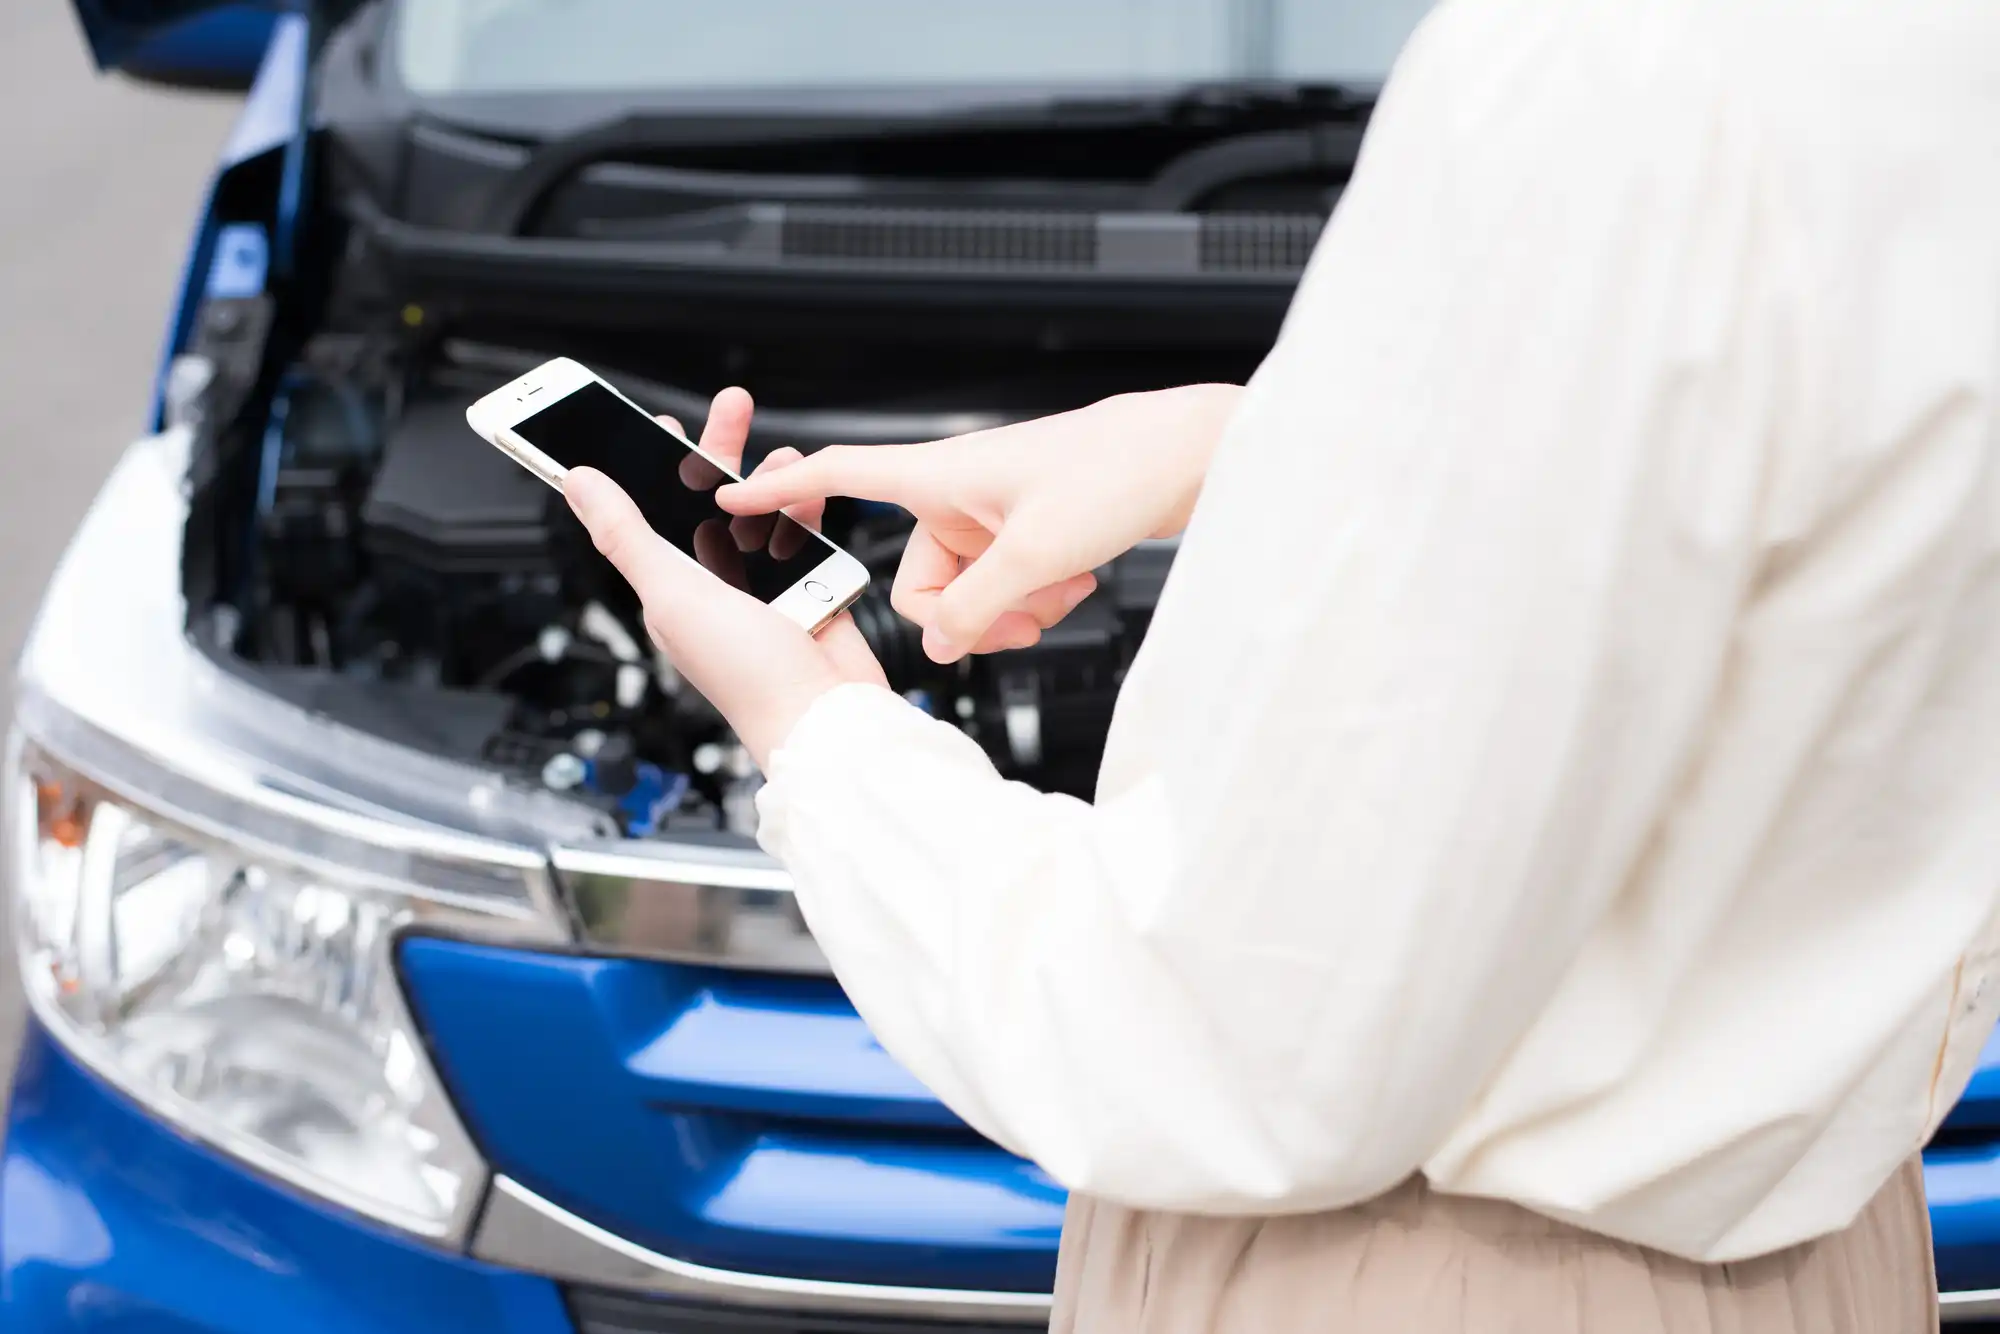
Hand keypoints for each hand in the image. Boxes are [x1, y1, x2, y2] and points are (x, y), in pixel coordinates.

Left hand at [562, 387, 884, 766]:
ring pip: (761, 512)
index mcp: (671, 588)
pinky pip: (804, 533)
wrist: (828, 719)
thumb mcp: (673, 595)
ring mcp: (764, 585)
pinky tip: (811, 490)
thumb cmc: (749, 678)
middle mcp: (715, 583)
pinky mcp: (809, 588)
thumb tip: (578, 482)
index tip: (650, 421)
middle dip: (718, 451)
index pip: (647, 513)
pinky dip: (807, 507)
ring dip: (770, 478)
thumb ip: (626, 536)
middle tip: (732, 407)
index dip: (645, 466)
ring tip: (784, 455)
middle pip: (709, 501)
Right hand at [715, 384, 1241, 661]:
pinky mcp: (1027, 535)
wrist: (1189, 457)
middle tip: (1018, 618)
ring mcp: (993, 518)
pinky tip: (1074, 585)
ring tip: (1058, 594)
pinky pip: (1005, 589)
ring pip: (968, 595)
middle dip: (967, 616)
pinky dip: (1036, 600)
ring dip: (1011, 612)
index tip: (731, 502)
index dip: (782, 492)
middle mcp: (957, 495)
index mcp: (937, 475)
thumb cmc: (1118, 470)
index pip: (839, 475)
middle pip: (920, 583)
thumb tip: (940, 647)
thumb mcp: (1035, 554)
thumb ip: (975, 608)